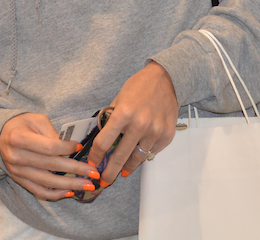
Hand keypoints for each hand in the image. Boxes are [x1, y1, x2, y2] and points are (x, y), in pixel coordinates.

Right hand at [0, 113, 102, 201]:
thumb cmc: (21, 124)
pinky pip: (39, 191)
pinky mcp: (19, 180)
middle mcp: (16, 157)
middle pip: (51, 166)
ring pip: (47, 182)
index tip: (80, 147)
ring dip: (69, 185)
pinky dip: (55, 194)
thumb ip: (52, 133)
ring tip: (87, 185)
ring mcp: (17, 171)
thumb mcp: (36, 120)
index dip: (66, 148)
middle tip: (93, 172)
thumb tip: (70, 148)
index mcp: (19, 138)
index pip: (48, 147)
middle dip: (75, 170)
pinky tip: (70, 192)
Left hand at [88, 62, 178, 187]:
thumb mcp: (119, 98)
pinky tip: (137, 156)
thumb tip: (103, 140)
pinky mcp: (166, 135)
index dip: (96, 156)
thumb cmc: (139, 86)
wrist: (166, 79)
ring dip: (127, 167)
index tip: (93, 163)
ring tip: (120, 173)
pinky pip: (151, 152)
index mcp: (123, 113)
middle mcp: (139, 124)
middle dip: (110, 171)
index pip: (104, 142)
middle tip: (105, 180)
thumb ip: (111, 119)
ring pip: (137, 158)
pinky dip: (144, 155)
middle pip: (120, 156)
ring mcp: (154, 131)